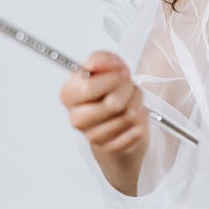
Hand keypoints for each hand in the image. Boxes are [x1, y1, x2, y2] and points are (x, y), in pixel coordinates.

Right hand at [59, 49, 149, 165]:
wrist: (117, 117)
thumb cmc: (110, 90)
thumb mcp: (107, 66)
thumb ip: (101, 59)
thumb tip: (95, 64)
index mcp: (69, 95)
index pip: (89, 88)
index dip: (112, 78)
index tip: (120, 73)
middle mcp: (76, 118)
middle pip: (113, 104)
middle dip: (128, 92)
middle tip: (127, 88)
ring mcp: (92, 136)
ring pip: (128, 116)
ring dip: (136, 104)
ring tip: (130, 102)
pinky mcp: (111, 148)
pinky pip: (135, 131)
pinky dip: (140, 122)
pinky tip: (132, 119)